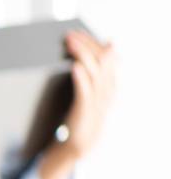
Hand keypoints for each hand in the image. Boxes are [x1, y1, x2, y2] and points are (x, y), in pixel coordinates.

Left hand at [56, 30, 117, 160]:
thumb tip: (85, 55)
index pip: (106, 57)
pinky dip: (81, 78)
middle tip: (70, 35)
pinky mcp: (85, 112)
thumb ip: (88, 77)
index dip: (93, 43)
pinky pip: (85, 92)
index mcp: (109, 86)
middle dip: (86, 45)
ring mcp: (98, 102)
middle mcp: (107, 91)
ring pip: (95, 73)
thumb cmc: (78, 119)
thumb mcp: (86, 96)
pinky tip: (74, 67)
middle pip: (102, 61)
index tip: (78, 31)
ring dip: (82, 55)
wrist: (76, 147)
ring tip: (70, 43)